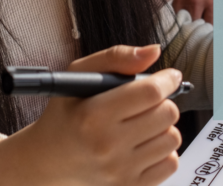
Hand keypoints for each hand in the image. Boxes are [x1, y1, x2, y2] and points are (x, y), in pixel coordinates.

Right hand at [0, 45, 182, 185]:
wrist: (49, 159)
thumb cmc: (67, 112)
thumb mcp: (80, 75)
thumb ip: (117, 57)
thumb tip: (154, 51)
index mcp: (93, 115)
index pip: (150, 93)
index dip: (167, 80)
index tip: (169, 76)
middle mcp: (107, 146)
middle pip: (167, 114)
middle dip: (163, 101)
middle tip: (148, 101)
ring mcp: (120, 171)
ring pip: (173, 138)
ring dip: (163, 126)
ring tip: (142, 123)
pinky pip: (171, 163)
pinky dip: (163, 150)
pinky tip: (143, 144)